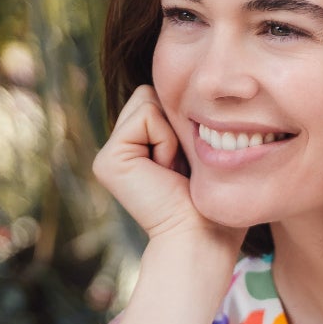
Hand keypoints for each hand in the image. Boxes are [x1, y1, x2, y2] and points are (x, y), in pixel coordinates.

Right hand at [91, 85, 243, 259]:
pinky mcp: (108, 160)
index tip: (192, 163)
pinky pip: (146, 115)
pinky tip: (165, 172)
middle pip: (151, 92)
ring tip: (174, 171)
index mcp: (140, 148)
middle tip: (183, 168)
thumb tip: (206, 84)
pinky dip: (165, 140)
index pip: (162, 97)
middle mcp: (120, 149)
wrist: (202, 239)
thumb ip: (194, 121)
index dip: (185, 121)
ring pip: (148, 98)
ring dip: (173, 133)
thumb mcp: (206, 155)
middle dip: (177, 123)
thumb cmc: (214, 206)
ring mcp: (109, 154)